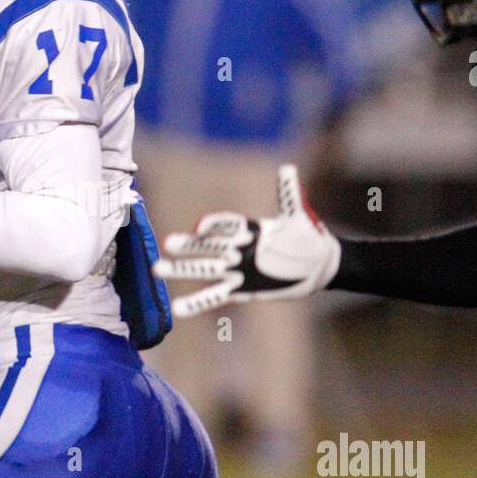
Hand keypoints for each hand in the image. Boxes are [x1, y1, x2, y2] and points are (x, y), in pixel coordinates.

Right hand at [152, 164, 341, 318]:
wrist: (318, 266)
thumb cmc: (309, 238)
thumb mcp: (300, 217)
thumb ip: (289, 196)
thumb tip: (287, 168)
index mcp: (251, 229)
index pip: (228, 225)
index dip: (215, 225)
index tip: (201, 226)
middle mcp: (239, 248)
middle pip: (209, 247)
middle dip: (189, 246)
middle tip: (167, 244)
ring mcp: (238, 270)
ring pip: (205, 270)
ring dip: (182, 270)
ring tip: (157, 270)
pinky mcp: (241, 290)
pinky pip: (216, 296)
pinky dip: (198, 302)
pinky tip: (178, 309)